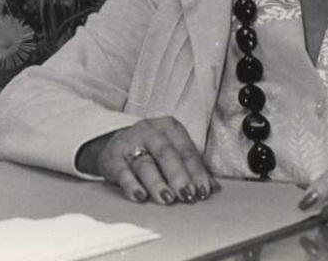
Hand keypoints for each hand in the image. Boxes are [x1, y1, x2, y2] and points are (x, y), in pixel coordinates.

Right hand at [77, 116, 218, 204]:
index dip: (196, 172)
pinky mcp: (113, 159)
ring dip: (157, 183)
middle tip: (187, 195)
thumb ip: (191, 167)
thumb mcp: (172, 151)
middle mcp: (150, 131)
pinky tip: (140, 197)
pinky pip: (123, 173)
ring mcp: (130, 144)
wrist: (115, 144)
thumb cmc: (153, 150)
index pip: (187, 150)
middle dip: (179, 176)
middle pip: (167, 154)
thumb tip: (213, 188)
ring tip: (167, 199)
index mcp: (170, 127)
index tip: (203, 191)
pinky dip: (132, 186)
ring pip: (145, 164)